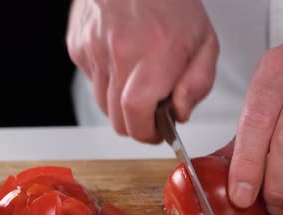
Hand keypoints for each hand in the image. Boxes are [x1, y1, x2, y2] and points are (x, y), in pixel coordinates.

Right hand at [66, 0, 218, 142]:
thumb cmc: (172, 2)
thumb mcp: (205, 42)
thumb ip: (198, 83)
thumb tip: (180, 113)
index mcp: (154, 55)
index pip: (136, 114)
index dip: (146, 133)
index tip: (157, 133)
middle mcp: (119, 54)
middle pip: (116, 119)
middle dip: (136, 125)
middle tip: (151, 115)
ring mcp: (93, 50)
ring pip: (102, 105)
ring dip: (120, 106)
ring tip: (138, 83)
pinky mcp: (78, 46)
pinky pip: (92, 81)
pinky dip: (107, 82)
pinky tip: (122, 63)